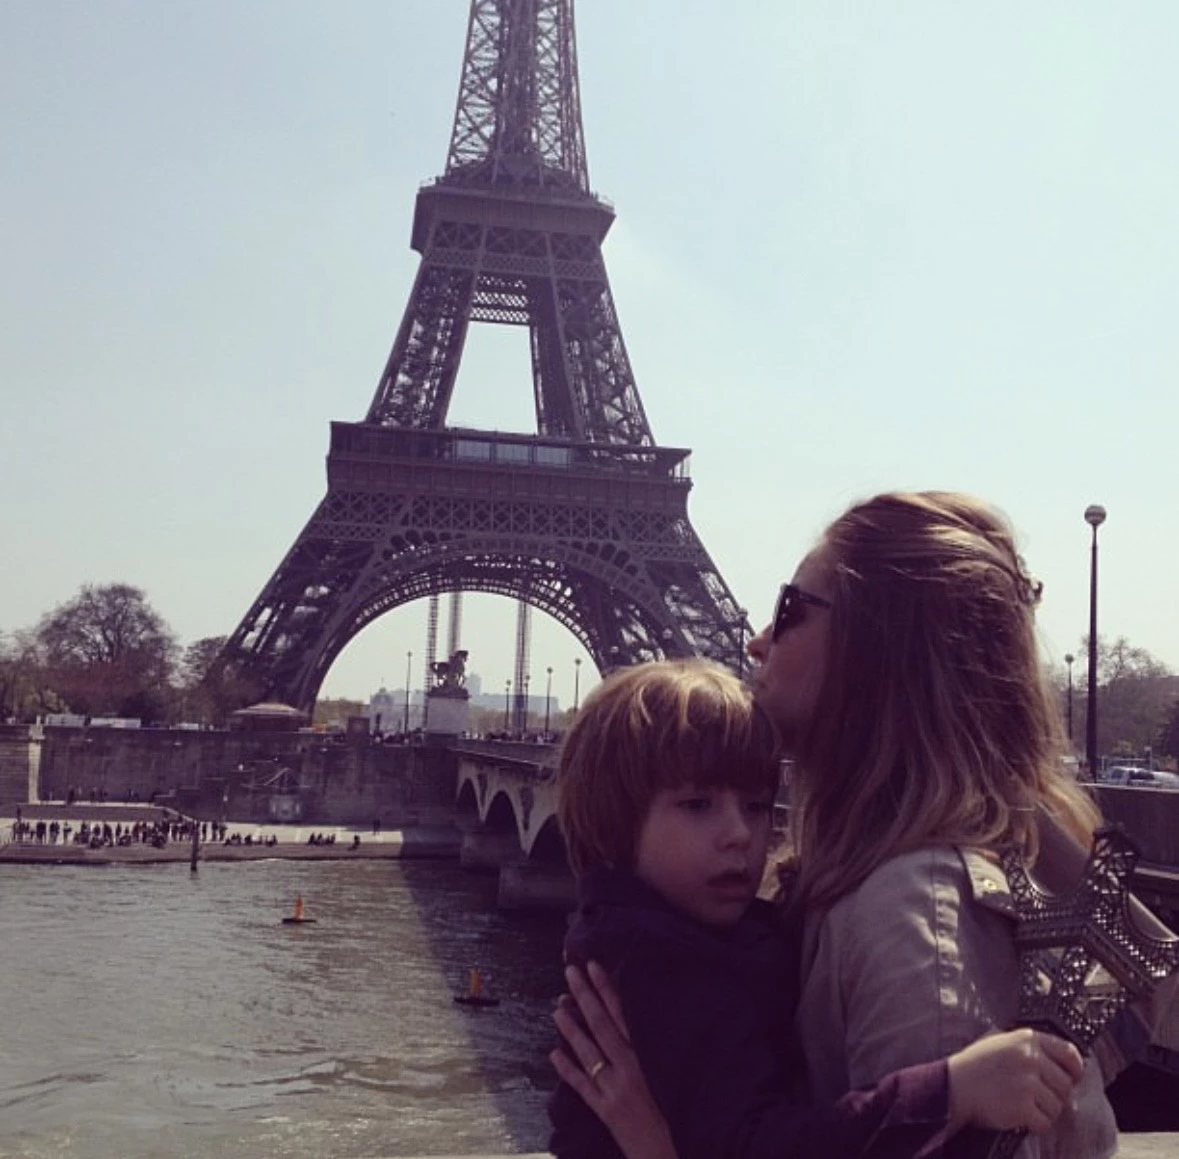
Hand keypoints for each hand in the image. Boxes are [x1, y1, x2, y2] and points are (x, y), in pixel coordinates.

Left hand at [550, 961, 679, 1158]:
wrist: (679, 1155)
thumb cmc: (687, 1114)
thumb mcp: (681, 1074)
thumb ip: (664, 1049)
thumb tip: (651, 1020)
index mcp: (650, 1056)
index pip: (623, 1013)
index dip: (606, 988)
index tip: (593, 966)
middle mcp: (631, 1069)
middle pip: (602, 1025)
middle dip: (584, 996)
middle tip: (570, 972)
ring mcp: (616, 1090)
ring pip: (588, 1052)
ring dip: (571, 1028)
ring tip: (557, 1007)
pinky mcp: (608, 1113)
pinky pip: (583, 1087)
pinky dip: (567, 1070)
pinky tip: (553, 1054)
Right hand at [946, 1027, 1082, 1134]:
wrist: (954, 1085)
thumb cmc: (978, 1064)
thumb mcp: (1002, 1042)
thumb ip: (1031, 1047)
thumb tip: (1063, 1063)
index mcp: (1027, 1039)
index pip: (1069, 1053)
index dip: (1076, 1068)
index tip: (1073, 1078)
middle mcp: (1030, 1058)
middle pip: (1066, 1084)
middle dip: (1056, 1094)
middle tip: (1037, 1096)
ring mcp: (1027, 1082)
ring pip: (1058, 1106)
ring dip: (1045, 1111)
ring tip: (1025, 1105)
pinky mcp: (1022, 1105)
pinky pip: (1045, 1122)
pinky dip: (1035, 1124)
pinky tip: (1021, 1117)